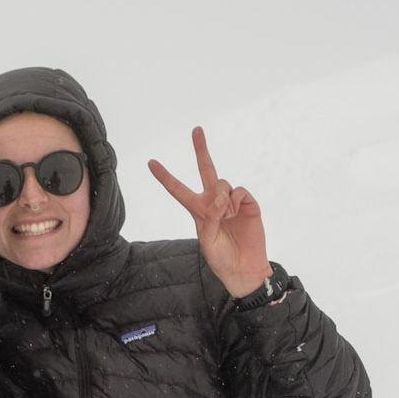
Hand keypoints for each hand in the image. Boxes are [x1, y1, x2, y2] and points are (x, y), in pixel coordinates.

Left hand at [148, 127, 272, 298]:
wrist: (245, 268)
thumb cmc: (222, 258)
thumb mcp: (207, 242)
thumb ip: (209, 219)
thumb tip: (220, 199)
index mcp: (198, 210)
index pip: (178, 190)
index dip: (165, 177)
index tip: (151, 163)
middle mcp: (214, 201)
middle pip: (205, 169)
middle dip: (201, 149)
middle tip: (196, 129)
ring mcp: (231, 200)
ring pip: (221, 183)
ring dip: (221, 199)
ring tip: (226, 218)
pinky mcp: (247, 203)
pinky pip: (239, 190)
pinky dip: (235, 201)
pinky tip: (236, 214)